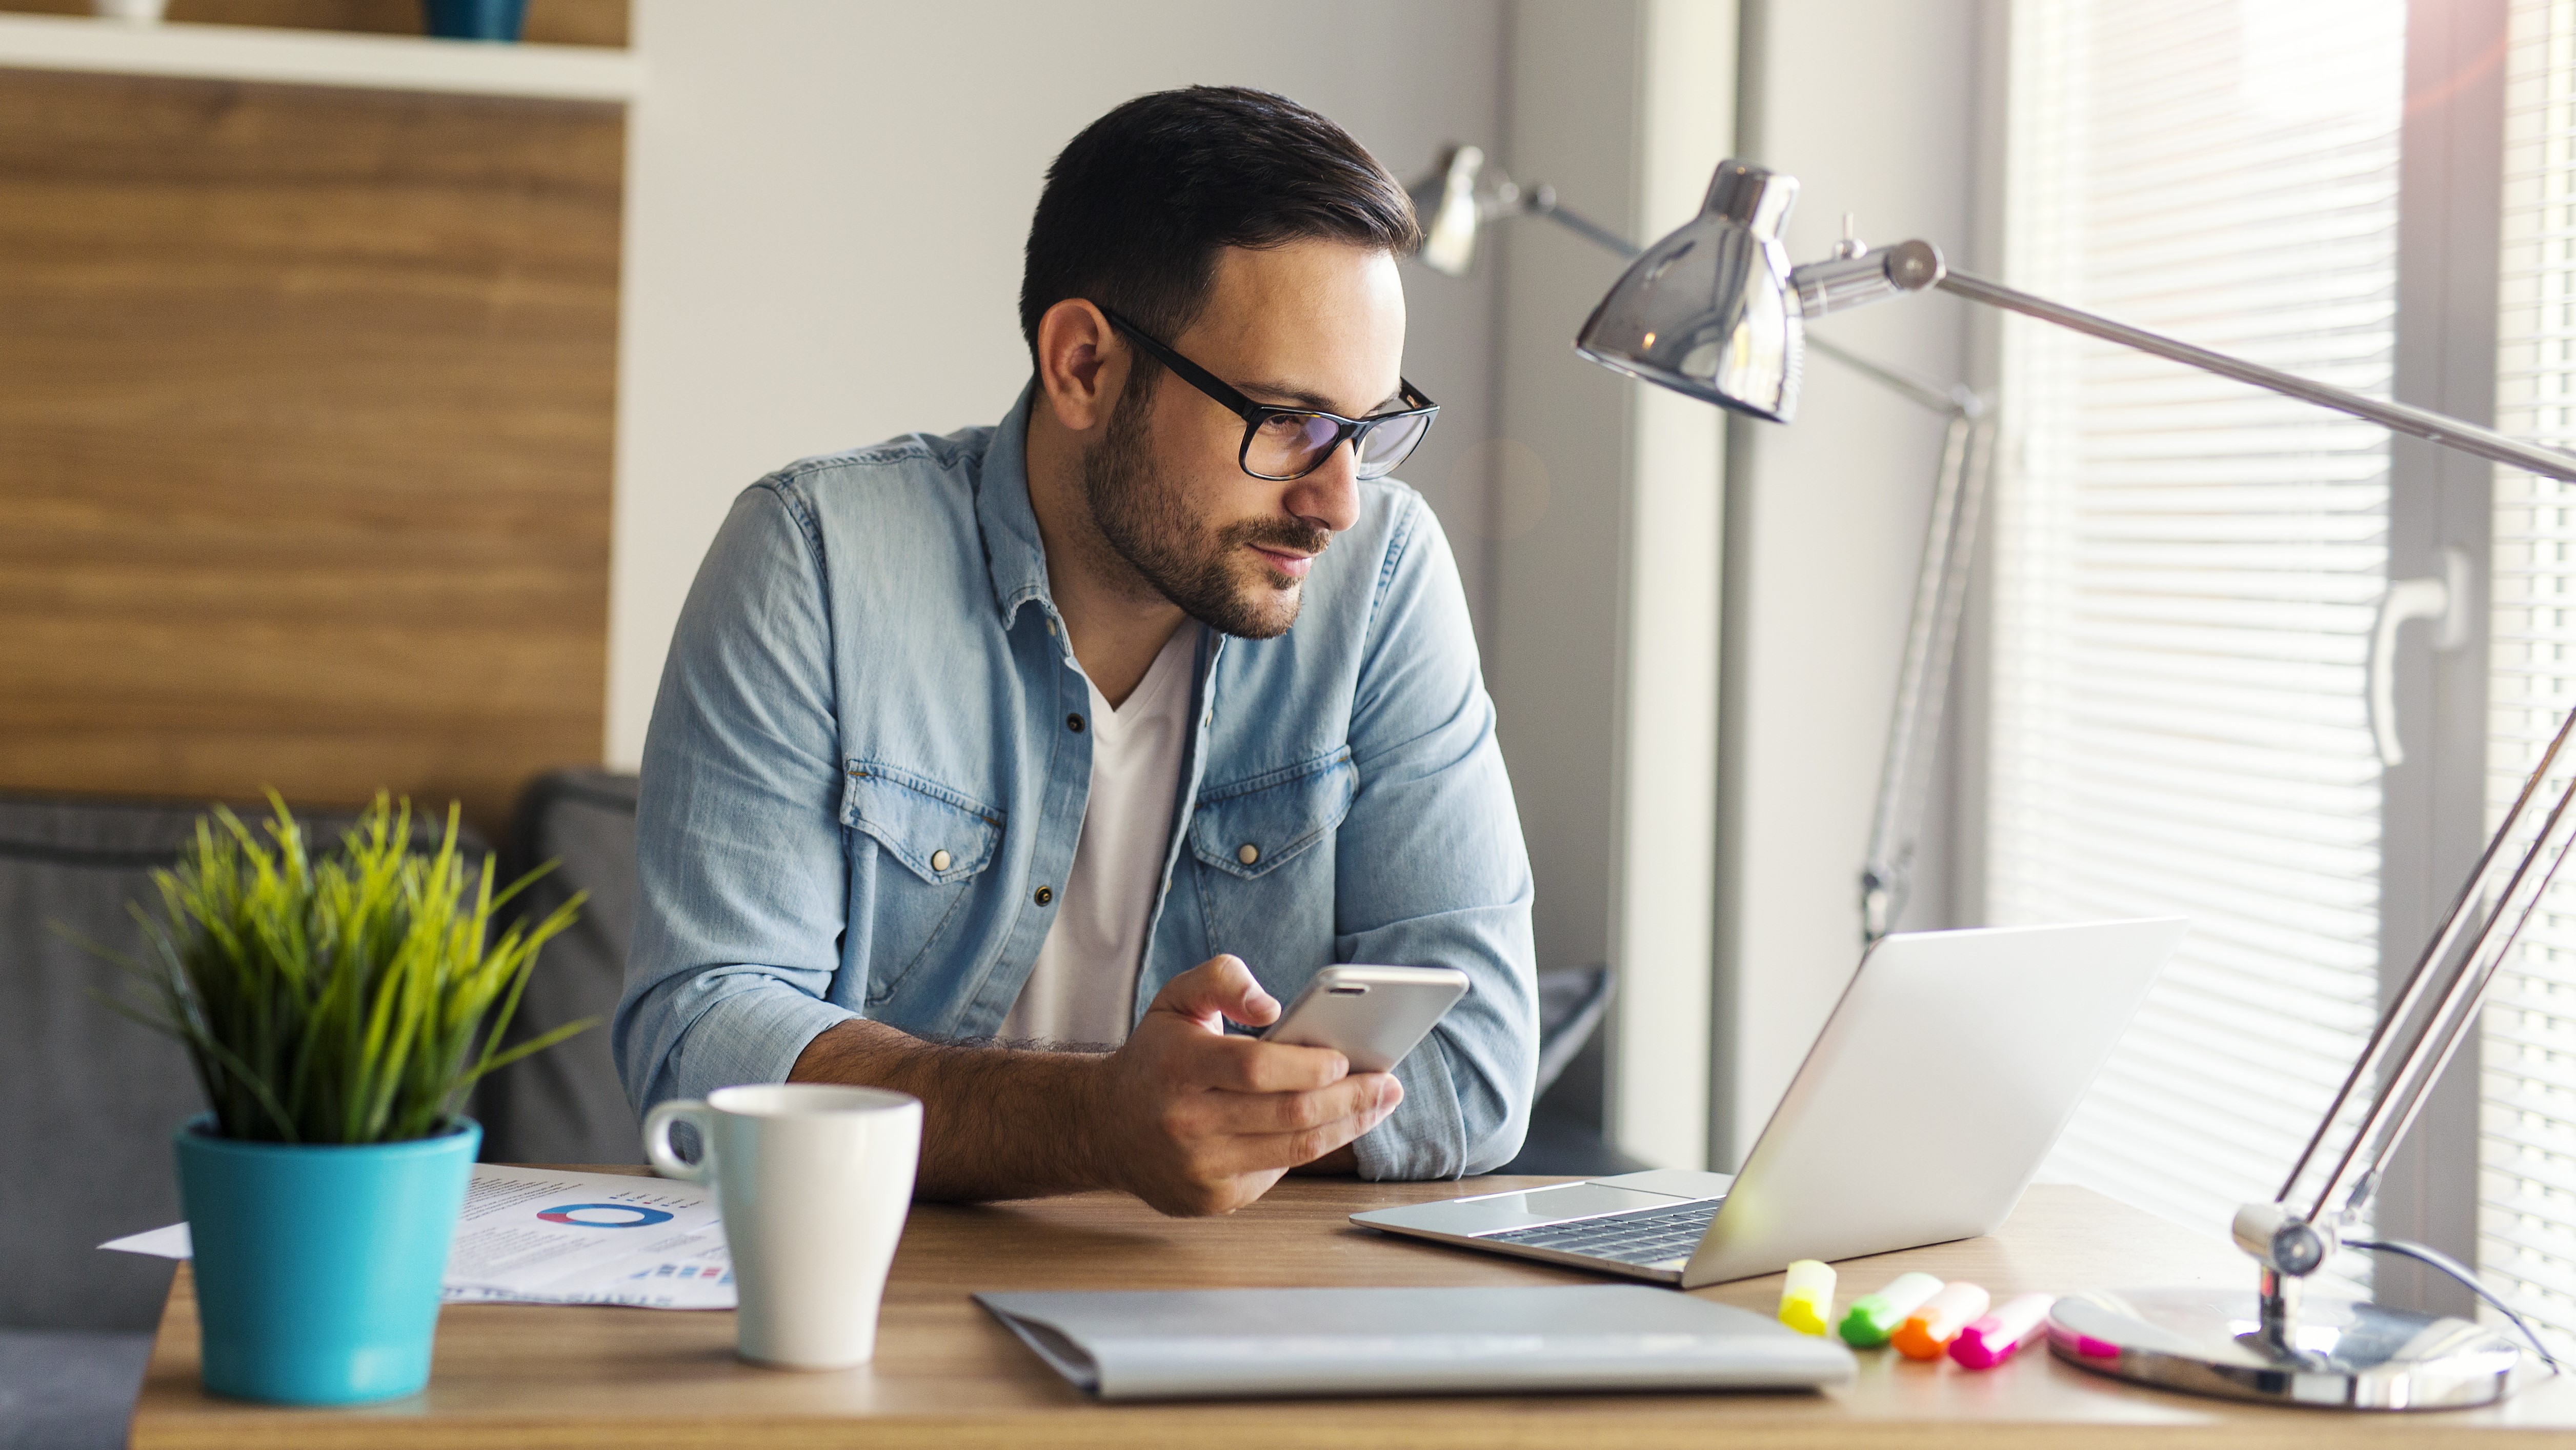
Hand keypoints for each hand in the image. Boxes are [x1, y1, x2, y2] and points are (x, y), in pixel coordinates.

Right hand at [1085, 955, 1400, 1215]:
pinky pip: (1278, 1172)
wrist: (1104, 1128)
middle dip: (1350, 1098)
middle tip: (1388, 1083)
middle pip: (1288, 1113)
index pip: (1256, 1068)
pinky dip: (1312, 1148)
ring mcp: (1200, 1167)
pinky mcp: (1213, 1198)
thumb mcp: (1175, 1000)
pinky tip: (1335, 1126)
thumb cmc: (1155, 1057)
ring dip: (1348, 1126)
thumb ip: (1222, 979)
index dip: (1309, 1065)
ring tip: (1379, 1103)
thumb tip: (1272, 1005)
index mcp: (1178, 1067)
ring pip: (1294, 1150)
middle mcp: (1187, 1122)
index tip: (1346, 1058)